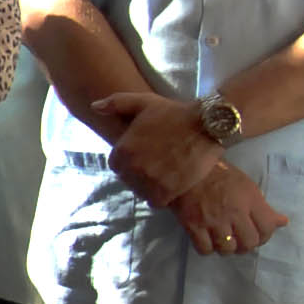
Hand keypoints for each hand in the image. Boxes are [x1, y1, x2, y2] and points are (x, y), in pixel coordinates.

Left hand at [94, 90, 224, 206]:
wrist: (209, 125)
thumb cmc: (176, 113)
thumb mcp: (144, 102)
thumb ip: (117, 103)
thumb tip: (95, 107)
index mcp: (122, 150)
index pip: (117, 165)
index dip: (130, 162)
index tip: (143, 157)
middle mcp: (132, 167)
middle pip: (129, 179)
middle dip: (139, 174)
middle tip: (157, 167)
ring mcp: (149, 180)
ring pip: (141, 191)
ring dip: (150, 187)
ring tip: (165, 176)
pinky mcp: (167, 191)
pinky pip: (156, 201)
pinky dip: (162, 196)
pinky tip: (171, 186)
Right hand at [171, 164, 287, 254]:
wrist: (188, 170)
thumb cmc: (220, 176)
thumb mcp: (247, 186)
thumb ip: (263, 207)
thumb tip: (283, 222)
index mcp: (249, 200)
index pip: (267, 228)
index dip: (265, 236)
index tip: (259, 235)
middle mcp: (234, 213)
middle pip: (249, 243)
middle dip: (247, 245)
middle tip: (240, 240)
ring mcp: (213, 221)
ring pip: (227, 249)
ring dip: (227, 248)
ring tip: (224, 241)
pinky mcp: (194, 226)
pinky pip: (205, 249)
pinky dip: (208, 249)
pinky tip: (208, 241)